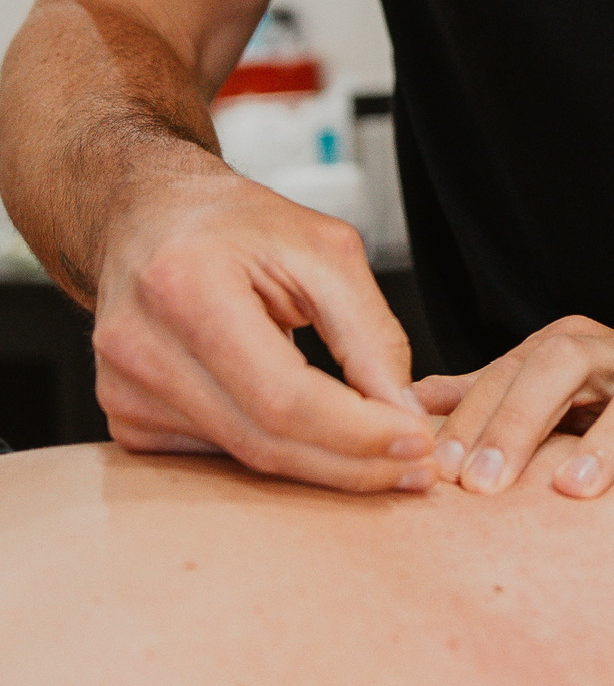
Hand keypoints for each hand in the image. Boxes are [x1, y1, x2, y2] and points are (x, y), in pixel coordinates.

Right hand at [92, 162, 436, 492]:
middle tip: (416, 468)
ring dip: (320, 464)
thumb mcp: (324, 249)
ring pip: (244, 458)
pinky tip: (310, 432)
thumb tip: (405, 412)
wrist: (151, 218)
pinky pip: (218, 457)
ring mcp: (124, 390)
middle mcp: (142, 346)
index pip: (283, 396)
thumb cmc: (237, 224)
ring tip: (381, 451)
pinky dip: (275, 451)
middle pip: (263, 440)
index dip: (357, 432)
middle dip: (351, 462)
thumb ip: (370, 331)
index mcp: (188, 287)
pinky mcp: (126, 416)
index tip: (417, 443)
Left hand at [417, 315, 613, 508]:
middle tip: (484, 482)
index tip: (442, 469)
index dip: (475, 416)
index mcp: (572, 349)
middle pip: (568, 364)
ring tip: (573, 490)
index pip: (513, 369)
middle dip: (521, 420)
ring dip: (607, 442)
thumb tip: (407, 406)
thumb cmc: (610, 411)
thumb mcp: (546, 401)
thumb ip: (483, 400)